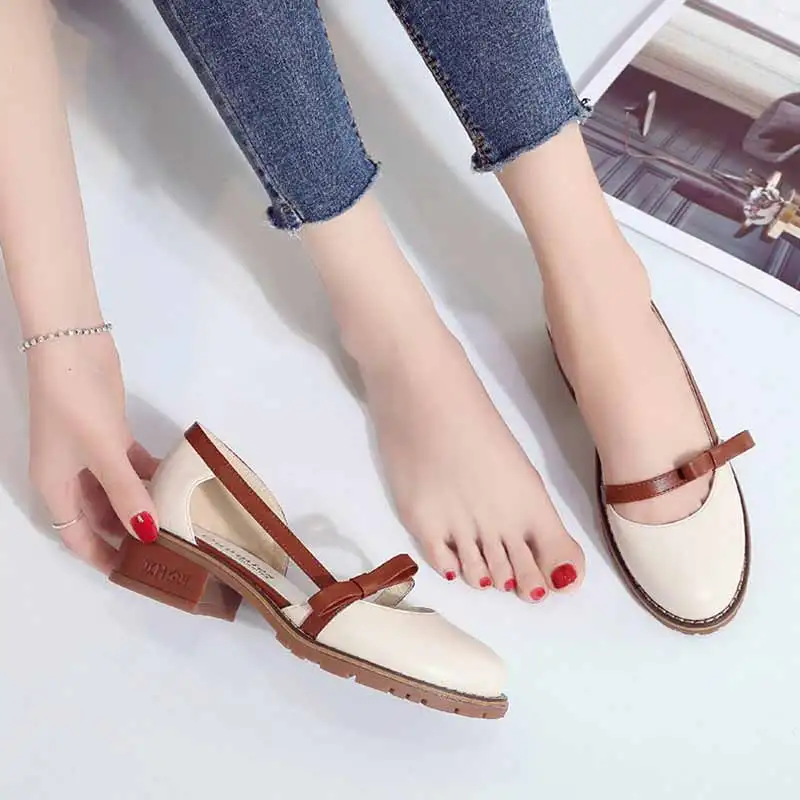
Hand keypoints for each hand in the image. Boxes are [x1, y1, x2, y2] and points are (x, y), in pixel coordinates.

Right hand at [26, 334, 159, 572]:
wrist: (72, 347)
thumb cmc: (77, 404)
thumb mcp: (103, 453)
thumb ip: (126, 493)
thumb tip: (147, 532)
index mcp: (55, 486)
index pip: (75, 535)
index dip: (100, 555)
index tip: (131, 574)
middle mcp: (69, 474)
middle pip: (98, 514)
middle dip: (126, 532)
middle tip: (166, 548)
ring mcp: (90, 452)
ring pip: (116, 489)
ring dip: (140, 502)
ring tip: (177, 521)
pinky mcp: (109, 432)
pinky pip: (128, 465)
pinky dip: (146, 475)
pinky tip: (174, 484)